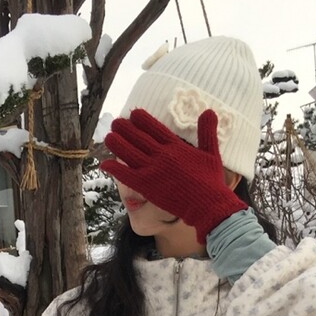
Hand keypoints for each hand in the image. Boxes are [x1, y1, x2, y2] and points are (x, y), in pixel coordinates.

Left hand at [101, 107, 246, 243]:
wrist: (207, 204)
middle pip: (138, 137)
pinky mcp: (147, 187)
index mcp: (175, 146)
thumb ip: (207, 132)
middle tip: (116, 123)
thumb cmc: (211, 180)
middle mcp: (161, 155)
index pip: (154, 127)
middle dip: (125, 128)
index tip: (133, 114)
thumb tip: (208, 111)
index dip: (141, 119)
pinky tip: (104, 164)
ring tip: (108, 137)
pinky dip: (114, 169)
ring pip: (128, 153)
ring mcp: (152, 171)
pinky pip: (126, 176)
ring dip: (116, 144)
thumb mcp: (211, 152)